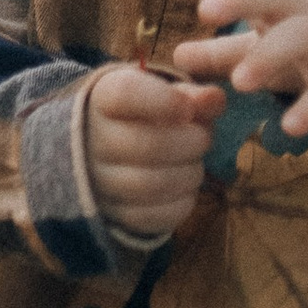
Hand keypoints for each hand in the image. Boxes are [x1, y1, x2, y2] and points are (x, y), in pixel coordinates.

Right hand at [84, 61, 221, 240]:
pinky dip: (182, 201)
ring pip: (152, 184)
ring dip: (189, 172)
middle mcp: (92, 140)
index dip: (164, 101)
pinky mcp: (116, 214)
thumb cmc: (147, 113)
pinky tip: (184, 185)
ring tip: (194, 160)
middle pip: (146, 144)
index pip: (125, 94)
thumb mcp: (165, 92)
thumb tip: (214, 99)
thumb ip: (191, 93)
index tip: (188, 109)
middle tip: (203, 137)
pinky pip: (155, 216)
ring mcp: (99, 182)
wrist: (111, 148)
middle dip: (191, 142)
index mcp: (103, 98)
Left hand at [170, 0, 307, 140]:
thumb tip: (178, 57)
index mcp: (275, 2)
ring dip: (270, 55)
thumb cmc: (300, 47)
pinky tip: (291, 127)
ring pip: (302, 37)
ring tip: (239, 83)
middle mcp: (302, 12)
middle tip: (205, 11)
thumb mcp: (261, 45)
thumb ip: (219, 52)